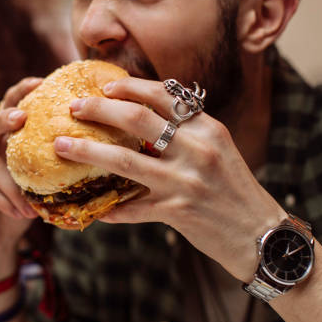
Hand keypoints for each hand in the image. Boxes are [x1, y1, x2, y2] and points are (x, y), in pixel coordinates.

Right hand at [0, 78, 41, 281]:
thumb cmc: (21, 207)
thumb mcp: (39, 184)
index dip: (21, 91)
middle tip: (21, 119)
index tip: (40, 81)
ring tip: (31, 205)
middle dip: (5, 118)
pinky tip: (16, 211)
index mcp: (3, 135)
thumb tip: (86, 151)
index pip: (10, 105)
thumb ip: (50, 165)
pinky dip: (0, 198)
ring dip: (12, 185)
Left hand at [53, 77, 286, 281]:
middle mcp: (197, 149)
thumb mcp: (218, 148)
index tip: (105, 87)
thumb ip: (186, 131)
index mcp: (207, 128)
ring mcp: (185, 181)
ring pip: (124, 160)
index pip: (163, 95)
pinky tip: (93, 209)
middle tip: (73, 107)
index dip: (129, 86)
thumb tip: (143, 116)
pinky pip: (132, 208)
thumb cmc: (235, 189)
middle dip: (98, 109)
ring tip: (61, 145)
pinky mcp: (177, 212)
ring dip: (87, 151)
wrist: (261, 234)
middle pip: (136, 118)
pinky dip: (110, 208)